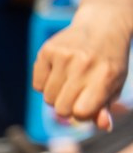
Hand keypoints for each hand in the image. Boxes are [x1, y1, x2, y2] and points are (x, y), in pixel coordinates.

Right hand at [32, 4, 130, 129]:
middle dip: (67, 105)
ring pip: (47, 98)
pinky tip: (58, 70)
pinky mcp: (47, 50)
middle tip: (78, 91)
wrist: (103, 25)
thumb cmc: (109, 61)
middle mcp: (84, 64)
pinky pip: (37, 86)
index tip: (87, 104)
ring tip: (69, 79)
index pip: (80, 113)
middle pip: (61, 109)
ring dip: (56, 94)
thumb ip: (106, 107)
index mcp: (106, 76)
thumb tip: (104, 127)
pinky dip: (45, 83)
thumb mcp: (114, 84)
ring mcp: (64, 56)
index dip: (82, 113)